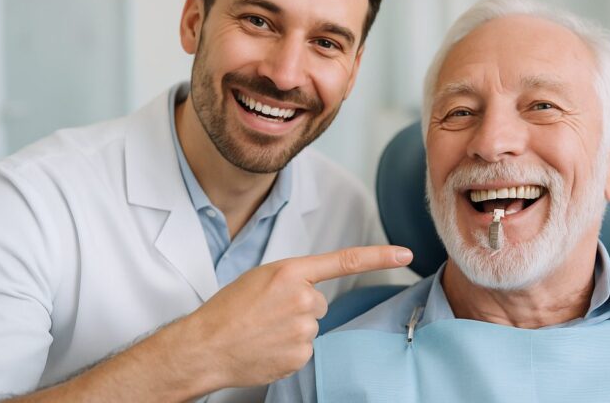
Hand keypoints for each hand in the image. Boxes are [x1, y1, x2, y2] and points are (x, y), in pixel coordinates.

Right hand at [183, 245, 412, 388]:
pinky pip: (305, 348)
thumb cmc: (228, 309)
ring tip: (263, 330)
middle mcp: (303, 298)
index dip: (378, 257)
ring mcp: (304, 329)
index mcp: (291, 272)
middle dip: (299, 307)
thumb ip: (293, 279)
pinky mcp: (302, 355)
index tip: (405, 253)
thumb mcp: (260, 278)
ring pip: (311, 326)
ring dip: (293, 328)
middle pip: (320, 302)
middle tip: (268, 313)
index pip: (345, 260)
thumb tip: (314, 295)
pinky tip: (267, 347)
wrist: (205, 346)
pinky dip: (289, 349)